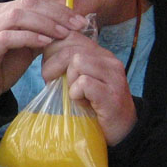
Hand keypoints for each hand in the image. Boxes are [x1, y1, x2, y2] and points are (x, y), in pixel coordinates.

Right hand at [0, 0, 86, 107]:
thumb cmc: (3, 66)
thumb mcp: (27, 46)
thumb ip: (42, 33)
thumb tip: (68, 26)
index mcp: (3, 11)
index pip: (34, 1)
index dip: (58, 8)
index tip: (79, 20)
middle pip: (28, 4)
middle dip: (56, 14)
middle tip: (76, 25)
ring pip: (17, 16)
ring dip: (44, 24)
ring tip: (63, 34)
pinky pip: (8, 37)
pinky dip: (29, 37)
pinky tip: (45, 42)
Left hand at [40, 30, 136, 144]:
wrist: (123, 131)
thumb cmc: (95, 105)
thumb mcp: (80, 80)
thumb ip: (68, 65)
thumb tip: (43, 51)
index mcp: (100, 53)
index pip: (70, 35)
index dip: (52, 50)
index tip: (49, 69)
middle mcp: (109, 60)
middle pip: (70, 48)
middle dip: (53, 65)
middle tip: (52, 82)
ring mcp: (113, 76)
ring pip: (77, 62)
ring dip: (67, 81)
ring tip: (72, 94)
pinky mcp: (112, 94)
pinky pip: (84, 83)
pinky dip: (75, 94)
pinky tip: (81, 103)